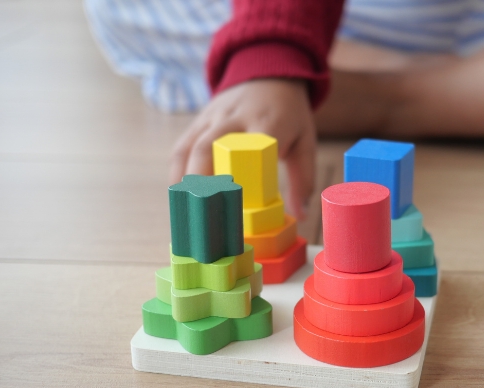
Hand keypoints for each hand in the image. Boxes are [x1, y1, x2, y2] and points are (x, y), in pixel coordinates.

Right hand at [170, 78, 315, 219]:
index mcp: (267, 123)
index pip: (251, 149)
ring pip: (191, 148)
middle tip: (201, 214)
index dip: (241, 177)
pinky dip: (178, 171)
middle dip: (201, 183)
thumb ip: (303, 178)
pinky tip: (180, 195)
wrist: (269, 76)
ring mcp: (213, 117)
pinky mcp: (200, 120)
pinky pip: (182, 146)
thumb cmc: (289, 115)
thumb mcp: (305, 142)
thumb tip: (301, 214)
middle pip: (209, 148)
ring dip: (185, 181)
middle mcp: (235, 118)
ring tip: (186, 211)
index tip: (238, 207)